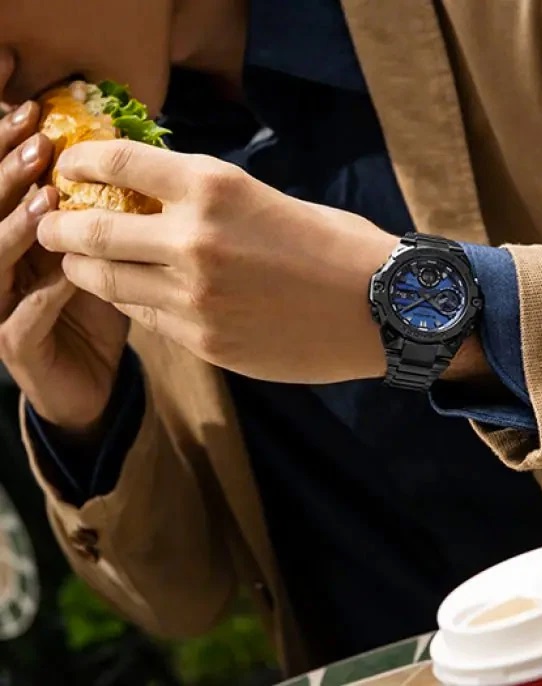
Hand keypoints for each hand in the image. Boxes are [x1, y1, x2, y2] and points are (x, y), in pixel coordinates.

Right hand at [0, 103, 128, 432]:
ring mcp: (0, 306)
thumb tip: (130, 164)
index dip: (6, 145)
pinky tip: (69, 275)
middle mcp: (0, 265)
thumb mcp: (103, 255)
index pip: (2, 185)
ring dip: (17, 226)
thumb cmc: (100, 309)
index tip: (33, 109)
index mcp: (14, 238)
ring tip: (47, 198)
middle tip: (38, 140)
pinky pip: (24, 316)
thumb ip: (104, 217)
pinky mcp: (15, 345)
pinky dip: (46, 294)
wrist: (93, 379)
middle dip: (8, 172)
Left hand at [38, 140, 399, 382]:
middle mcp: (194, 241)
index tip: (72, 170)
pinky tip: (136, 295)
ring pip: (111, 284)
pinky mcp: (207, 343)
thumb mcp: (270, 200)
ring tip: (84, 263)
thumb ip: (211, 204)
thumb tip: (160, 207)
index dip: (83, 164)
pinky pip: (148, 320)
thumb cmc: (338, 245)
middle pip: (93, 232)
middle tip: (56, 227)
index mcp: (215, 189)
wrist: (382, 308)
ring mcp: (196, 299)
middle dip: (63, 228)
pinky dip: (134, 303)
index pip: (119, 164)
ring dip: (88, 270)